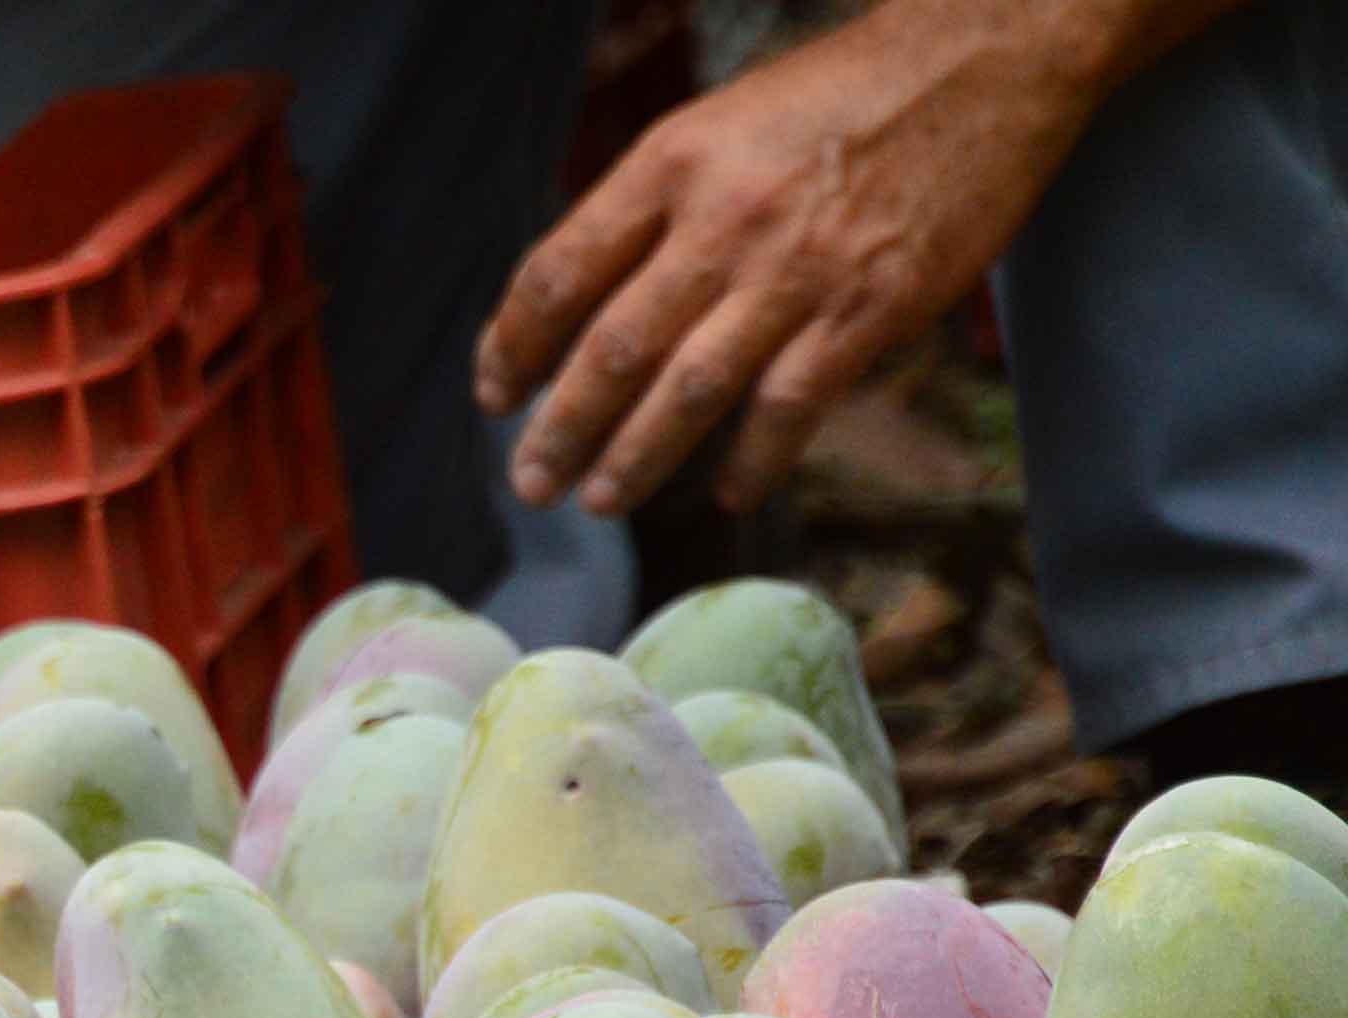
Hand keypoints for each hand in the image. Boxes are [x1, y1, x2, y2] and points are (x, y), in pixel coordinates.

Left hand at [475, 4, 1106, 514]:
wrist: (982, 59)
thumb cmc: (839, 96)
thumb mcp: (719, 125)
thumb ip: (652, 207)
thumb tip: (580, 300)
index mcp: (672, 162)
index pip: (560, 271)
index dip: (514, 343)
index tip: (494, 393)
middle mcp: (723, 219)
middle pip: (613, 348)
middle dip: (560, 427)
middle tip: (531, 481)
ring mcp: (796, 269)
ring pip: (689, 390)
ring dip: (635, 457)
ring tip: (599, 499)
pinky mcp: (869, 307)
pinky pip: (789, 407)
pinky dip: (753, 460)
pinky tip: (729, 491)